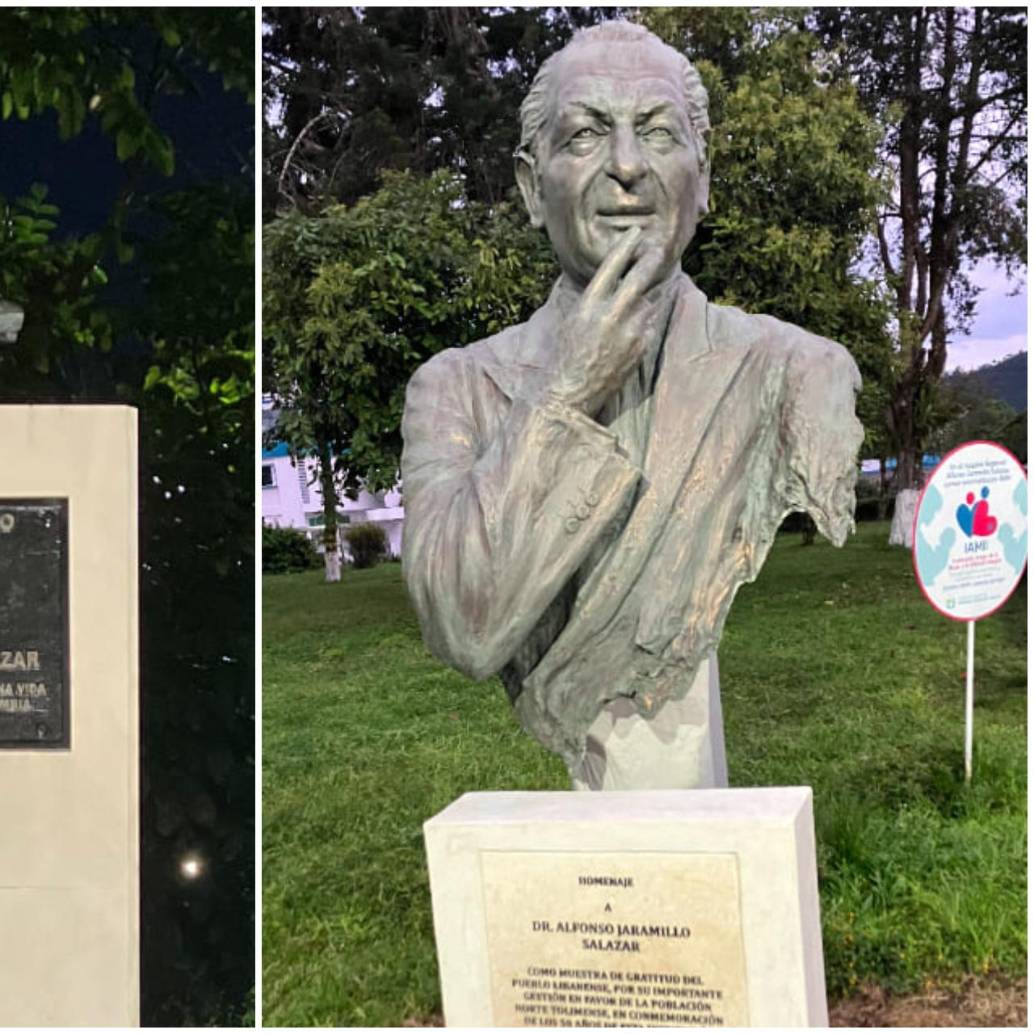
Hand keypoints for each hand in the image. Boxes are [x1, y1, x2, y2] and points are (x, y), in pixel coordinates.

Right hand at [544, 227, 671, 415]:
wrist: (571, 392)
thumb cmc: (565, 356)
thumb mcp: (572, 320)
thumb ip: (593, 299)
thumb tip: (611, 281)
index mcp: (589, 304)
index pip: (612, 266)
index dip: (626, 246)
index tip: (636, 232)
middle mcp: (611, 314)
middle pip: (639, 277)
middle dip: (651, 259)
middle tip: (659, 247)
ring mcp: (629, 331)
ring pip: (647, 302)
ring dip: (645, 297)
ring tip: (638, 299)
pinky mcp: (640, 347)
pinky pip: (649, 324)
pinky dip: (645, 320)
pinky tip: (635, 326)